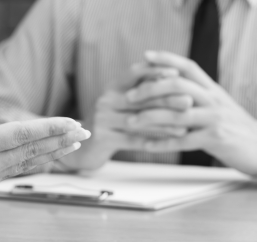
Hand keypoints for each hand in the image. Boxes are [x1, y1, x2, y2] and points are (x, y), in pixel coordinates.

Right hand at [55, 64, 192, 170]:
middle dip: (166, 99)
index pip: (134, 72)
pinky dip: (152, 141)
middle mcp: (105, 100)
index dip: (154, 71)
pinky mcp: (103, 138)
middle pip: (139, 97)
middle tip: (189, 102)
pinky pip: (132, 139)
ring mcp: (102, 119)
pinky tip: (168, 143)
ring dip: (164, 123)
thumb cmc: (110, 123)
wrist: (84, 147)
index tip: (176, 73)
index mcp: (112, 88)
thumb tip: (173, 76)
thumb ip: (141, 92)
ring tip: (184, 126)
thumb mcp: (121, 103)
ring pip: (138, 119)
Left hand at [126, 51, 256, 175]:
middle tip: (129, 96)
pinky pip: (184, 141)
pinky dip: (163, 144)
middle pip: (178, 85)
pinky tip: (146, 145)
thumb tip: (169, 84)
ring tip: (130, 122)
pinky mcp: (215, 139)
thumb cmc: (232, 126)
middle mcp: (213, 100)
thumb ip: (197, 94)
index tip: (145, 55)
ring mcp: (215, 119)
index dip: (167, 59)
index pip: (189, 67)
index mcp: (212, 89)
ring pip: (177, 113)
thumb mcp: (217, 104)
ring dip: (150, 118)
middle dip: (150, 89)